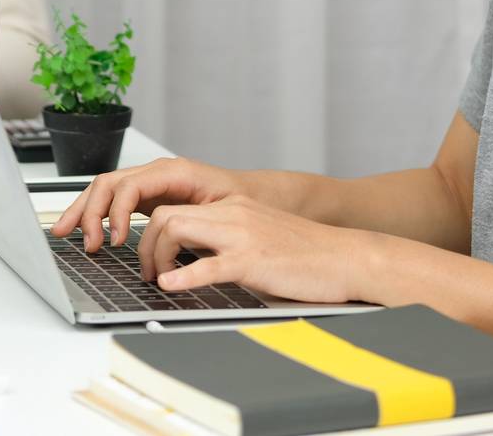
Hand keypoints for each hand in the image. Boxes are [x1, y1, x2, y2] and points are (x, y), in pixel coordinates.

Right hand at [50, 157, 245, 251]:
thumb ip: (197, 227)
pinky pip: (114, 200)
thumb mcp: (226, 213)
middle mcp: (158, 173)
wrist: (257, 195)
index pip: (129, 185)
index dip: (115, 212)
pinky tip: (86, 231)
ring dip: (84, 211)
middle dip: (88, 210)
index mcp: (174, 172)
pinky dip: (96, 214)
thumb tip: (169, 249)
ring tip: (67, 234)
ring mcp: (151, 183)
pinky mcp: (149, 197)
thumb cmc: (244, 201)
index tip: (115, 241)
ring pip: (105, 189)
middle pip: (108, 183)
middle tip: (87, 243)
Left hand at [139, 195, 371, 303]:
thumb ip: (228, 243)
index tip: (149, 257)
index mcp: (233, 208)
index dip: (151, 234)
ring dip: (156, 257)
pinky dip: (184, 276)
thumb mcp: (259, 237)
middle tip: (148, 273)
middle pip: (166, 215)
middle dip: (146, 246)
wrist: (346, 257)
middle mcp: (233, 214)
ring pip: (177, 229)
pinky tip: (173, 286)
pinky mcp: (253, 260)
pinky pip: (209, 265)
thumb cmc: (306, 255)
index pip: (174, 207)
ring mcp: (242, 235)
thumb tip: (193, 264)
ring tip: (159, 280)